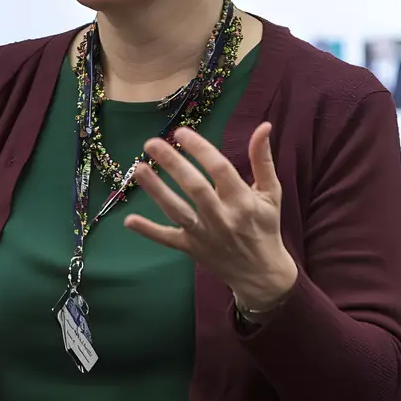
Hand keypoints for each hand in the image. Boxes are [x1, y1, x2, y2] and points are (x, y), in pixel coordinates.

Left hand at [124, 123, 297, 310]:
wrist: (262, 274)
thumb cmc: (265, 226)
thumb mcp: (271, 193)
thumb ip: (263, 160)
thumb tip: (263, 126)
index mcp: (243, 200)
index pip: (219, 169)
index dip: (200, 149)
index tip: (181, 132)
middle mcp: (222, 217)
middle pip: (195, 187)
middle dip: (173, 164)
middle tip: (151, 143)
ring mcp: (204, 235)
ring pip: (178, 211)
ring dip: (156, 190)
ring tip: (138, 169)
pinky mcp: (191, 249)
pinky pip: (168, 240)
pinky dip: (149, 231)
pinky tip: (129, 220)